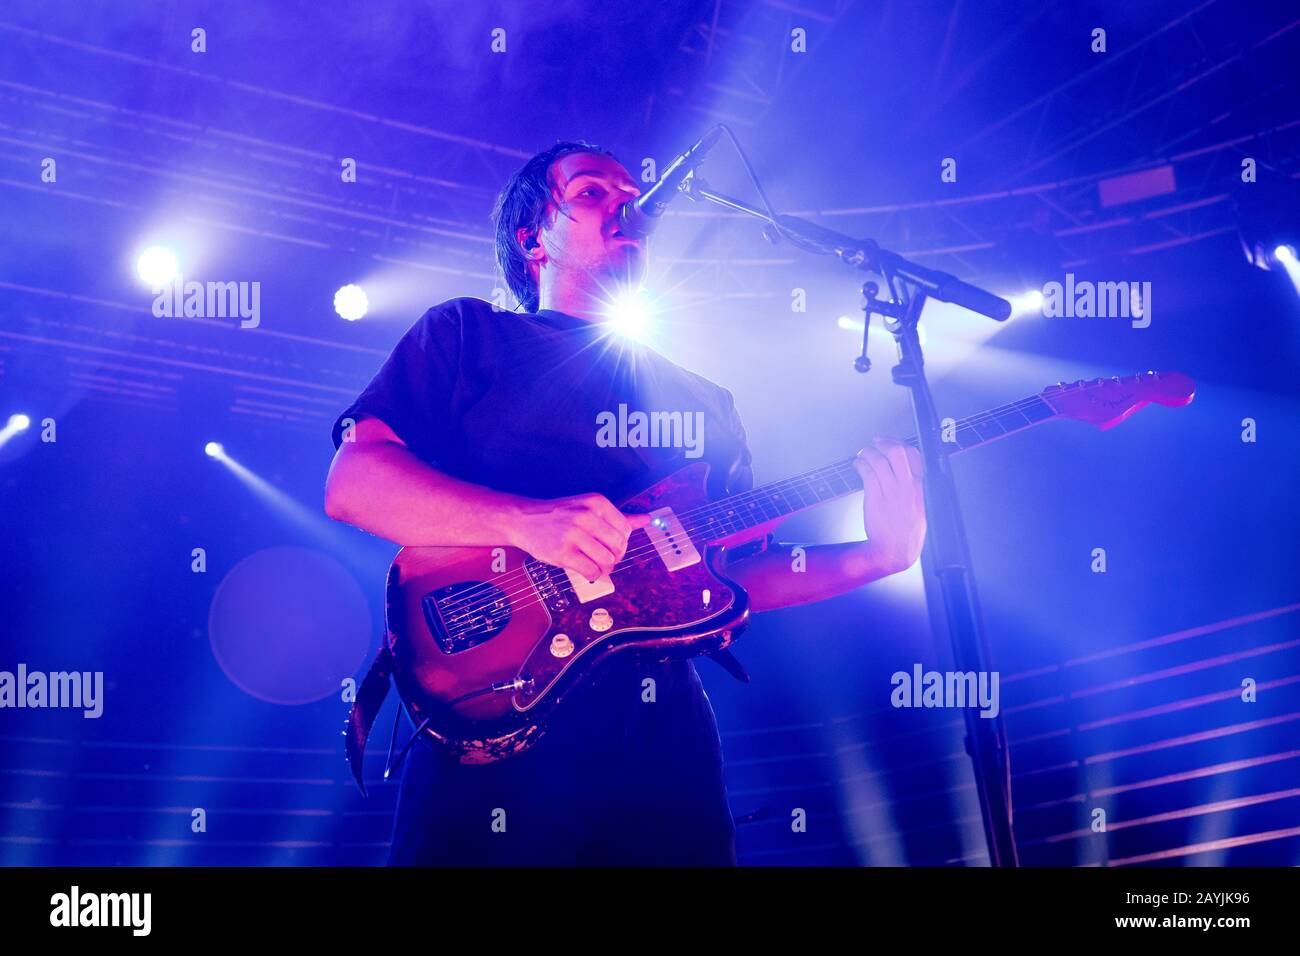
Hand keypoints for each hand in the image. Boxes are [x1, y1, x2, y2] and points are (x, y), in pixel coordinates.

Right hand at [509, 493, 651, 581]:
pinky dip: (593, 575)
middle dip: (615, 557)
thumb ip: (618, 516)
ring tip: (595, 564)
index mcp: (596, 502)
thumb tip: (646, 520)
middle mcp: (586, 515)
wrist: (524, 519)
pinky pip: (592, 571)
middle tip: (603, 557)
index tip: (610, 546)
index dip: (621, 543)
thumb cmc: (559, 515)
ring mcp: (574, 534)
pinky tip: (586, 569)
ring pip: (607, 560)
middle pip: (619, 547)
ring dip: (605, 568)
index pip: (626, 530)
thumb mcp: (589, 508)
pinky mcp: (563, 552)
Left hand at [854, 438, 925, 574]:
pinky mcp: (875, 499)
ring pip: (879, 461)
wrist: (894, 552)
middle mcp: (906, 488)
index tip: (890, 443)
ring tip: (863, 455)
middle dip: (884, 443)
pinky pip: (867, 474)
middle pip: (897, 452)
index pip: (914, 456)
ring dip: (868, 453)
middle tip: (875, 443)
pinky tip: (857, 465)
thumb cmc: (905, 533)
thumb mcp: (919, 508)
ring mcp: (891, 493)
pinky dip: (860, 465)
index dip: (900, 444)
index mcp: (918, 489)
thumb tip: (907, 473)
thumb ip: (913, 489)